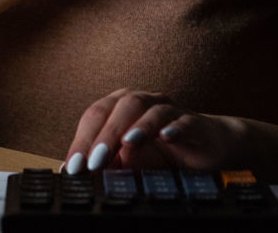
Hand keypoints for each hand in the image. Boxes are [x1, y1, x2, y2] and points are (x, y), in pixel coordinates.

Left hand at [62, 89, 244, 173]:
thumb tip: (77, 174)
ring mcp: (169, 110)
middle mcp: (143, 102)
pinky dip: (174, 128)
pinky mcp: (193, 123)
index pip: (95, 116)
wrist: (204, 149)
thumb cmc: (160, 154)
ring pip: (150, 108)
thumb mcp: (127, 163)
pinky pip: (183, 121)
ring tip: (126, 144)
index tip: (73, 166)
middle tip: (93, 161)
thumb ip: (105, 164)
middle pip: (120, 107)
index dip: (82, 140)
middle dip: (104, 135)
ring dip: (137, 126)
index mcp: (120, 107)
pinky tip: (165, 138)